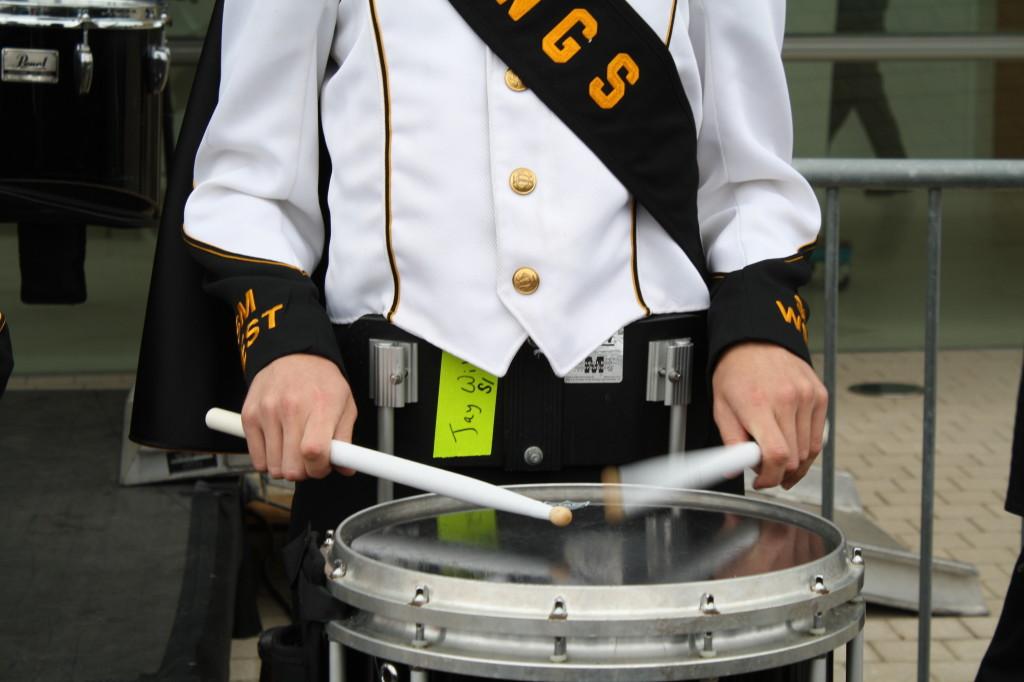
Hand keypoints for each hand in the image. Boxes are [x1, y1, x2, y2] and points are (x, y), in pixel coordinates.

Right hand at [240, 354, 357, 480]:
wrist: (293, 356)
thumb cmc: (321, 381)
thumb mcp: (345, 404)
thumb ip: (346, 438)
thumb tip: (346, 467)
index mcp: (321, 406)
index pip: (314, 451)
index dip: (319, 469)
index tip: (322, 466)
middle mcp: (291, 408)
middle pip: (292, 467)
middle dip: (304, 471)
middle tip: (309, 459)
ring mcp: (267, 412)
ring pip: (274, 467)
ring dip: (286, 465)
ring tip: (294, 448)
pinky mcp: (249, 416)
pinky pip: (257, 459)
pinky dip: (268, 460)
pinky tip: (279, 445)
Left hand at [712, 342, 827, 489]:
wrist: (755, 341)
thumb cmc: (735, 374)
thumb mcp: (721, 408)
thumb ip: (730, 442)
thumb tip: (734, 470)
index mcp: (759, 404)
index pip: (776, 454)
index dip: (770, 477)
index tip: (762, 482)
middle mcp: (787, 400)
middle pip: (794, 458)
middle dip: (778, 471)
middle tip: (764, 467)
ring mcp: (808, 397)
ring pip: (809, 451)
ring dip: (794, 461)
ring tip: (776, 452)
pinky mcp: (821, 395)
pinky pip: (818, 436)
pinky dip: (806, 446)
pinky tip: (792, 442)